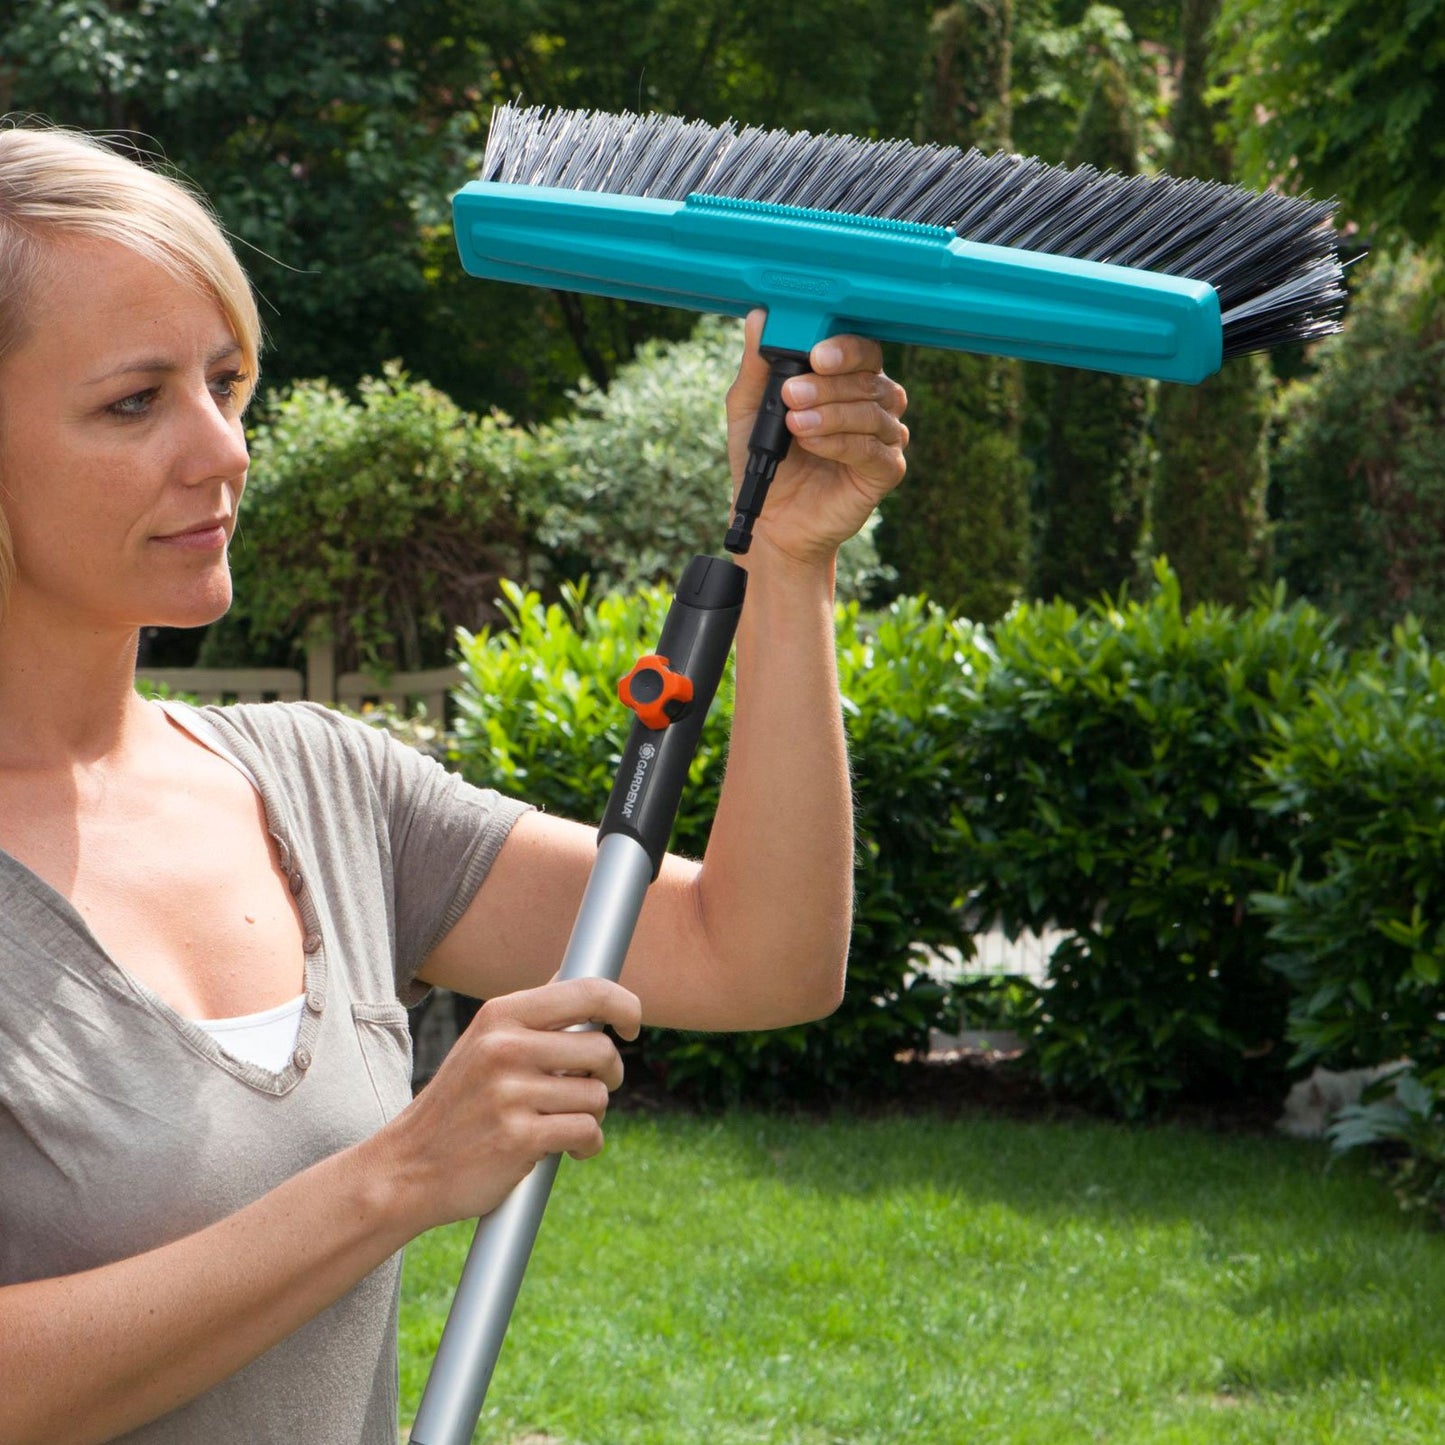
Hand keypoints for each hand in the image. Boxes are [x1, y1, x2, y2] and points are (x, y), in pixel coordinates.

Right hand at [383, 977, 640, 1228]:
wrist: (408, 1168)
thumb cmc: (459, 1105)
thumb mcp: (483, 1044)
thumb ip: (531, 1017)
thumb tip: (579, 980)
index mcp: (500, 1015)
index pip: (587, 992)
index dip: (624, 1005)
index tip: (632, 1025)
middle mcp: (505, 1047)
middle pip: (601, 1050)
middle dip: (609, 1075)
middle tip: (591, 1089)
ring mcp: (510, 1093)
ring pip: (597, 1096)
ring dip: (592, 1116)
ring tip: (563, 1123)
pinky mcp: (518, 1138)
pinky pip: (587, 1133)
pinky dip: (587, 1145)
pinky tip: (568, 1150)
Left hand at [725, 309, 908, 569]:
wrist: (773, 520)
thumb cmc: (768, 461)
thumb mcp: (749, 409)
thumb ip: (757, 365)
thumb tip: (759, 317)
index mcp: (847, 380)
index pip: (861, 349)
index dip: (842, 348)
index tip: (814, 354)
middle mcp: (873, 403)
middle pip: (869, 378)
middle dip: (829, 384)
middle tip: (791, 394)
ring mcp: (884, 437)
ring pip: (873, 411)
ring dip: (832, 413)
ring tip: (795, 424)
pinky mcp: (885, 471)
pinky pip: (873, 450)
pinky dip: (841, 443)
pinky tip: (812, 444)